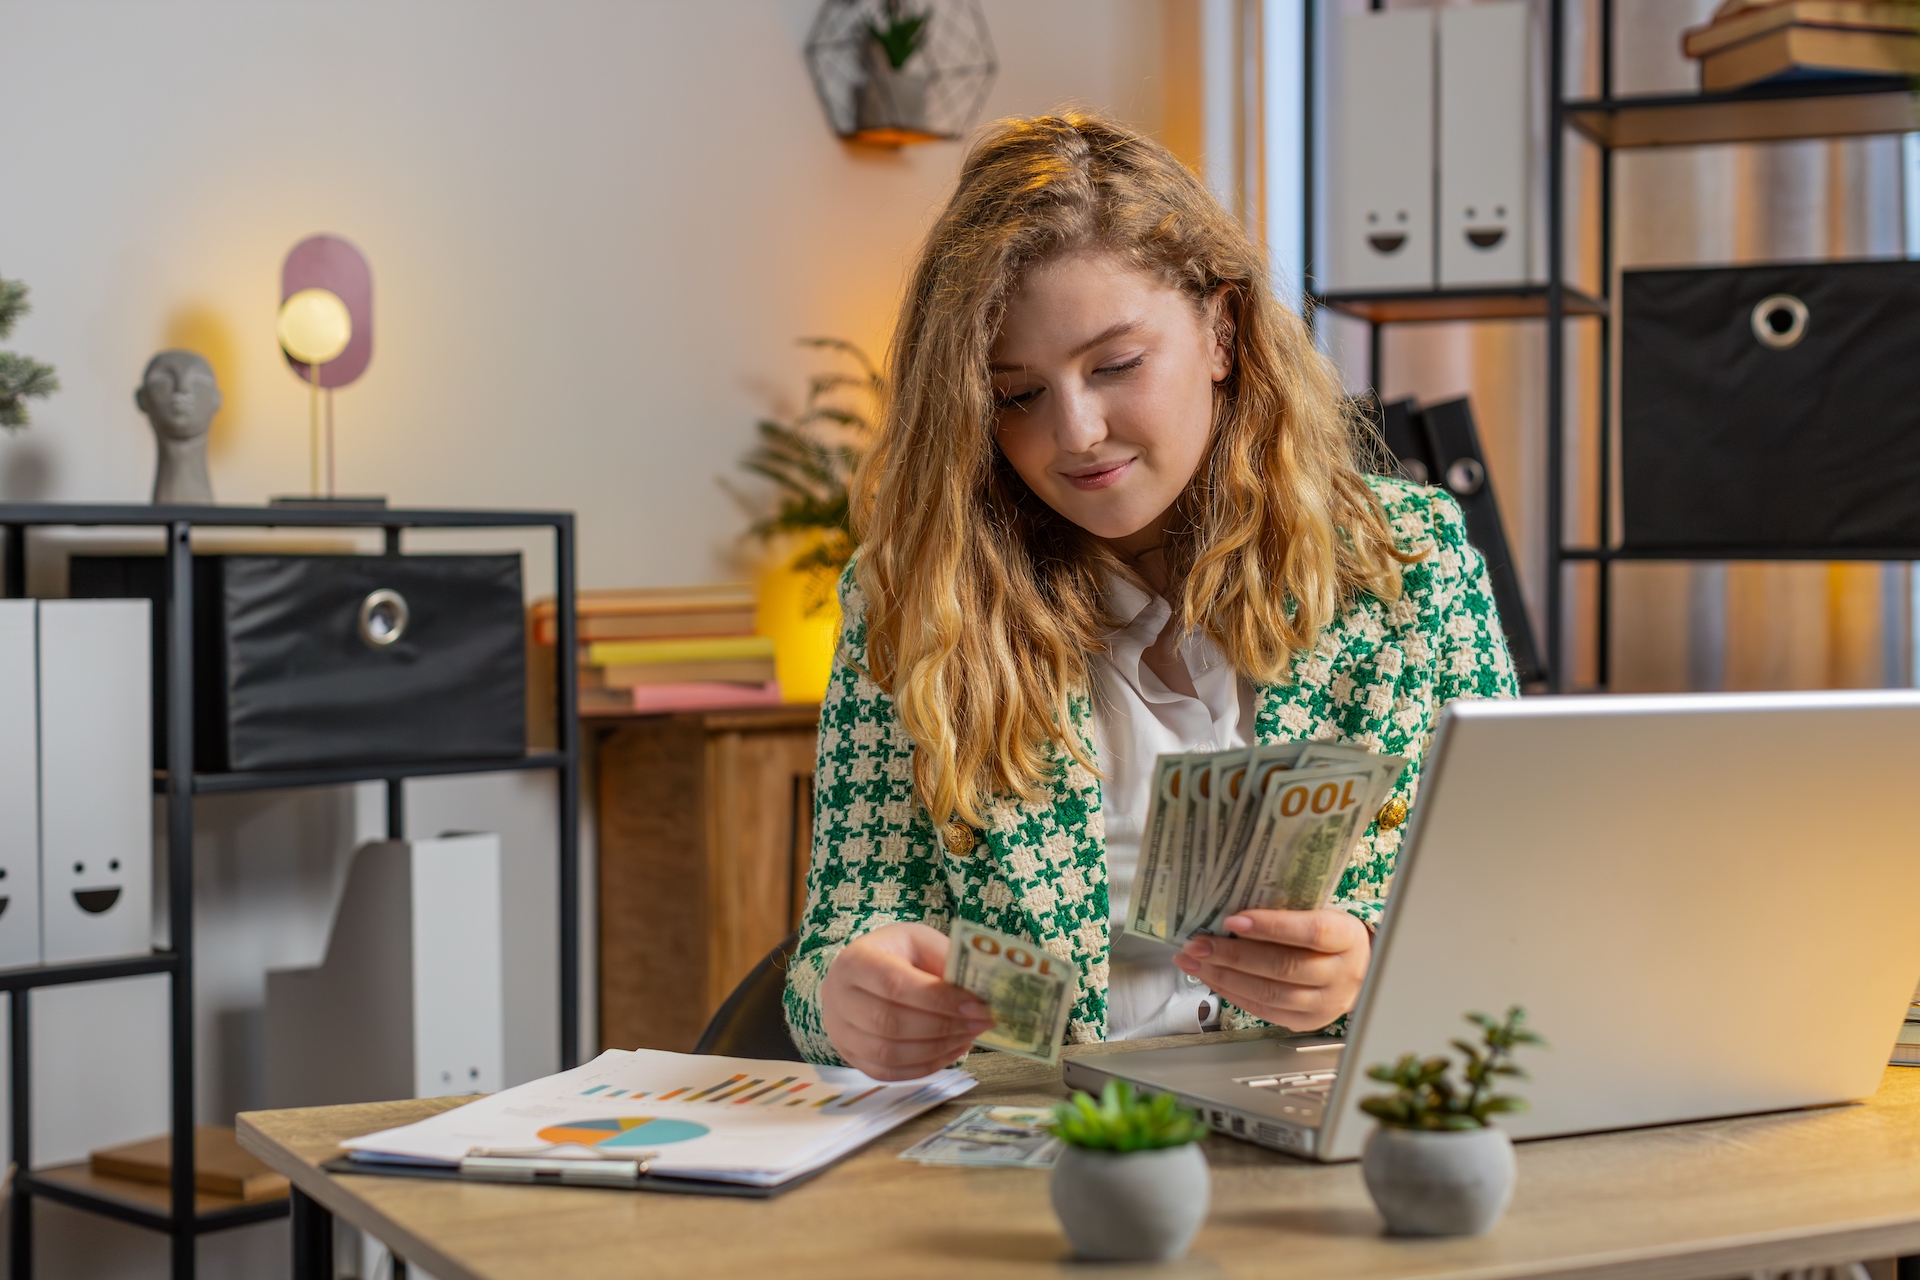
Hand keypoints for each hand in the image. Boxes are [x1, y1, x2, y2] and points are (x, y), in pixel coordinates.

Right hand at [820, 922, 995, 1079]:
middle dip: (944, 1027)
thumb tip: (979, 992)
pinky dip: (925, 1066)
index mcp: (856, 961)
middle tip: (980, 1023)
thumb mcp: (920, 941)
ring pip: (890, 1054)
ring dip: (937, 1049)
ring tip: (968, 1036)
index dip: (939, 1000)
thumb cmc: (894, 955)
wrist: (858, 974)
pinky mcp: (850, 1056)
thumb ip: (945, 960)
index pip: (895, 985)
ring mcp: (840, 1032)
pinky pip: (889, 1072)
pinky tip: (951, 1051)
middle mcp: (839, 998)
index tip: (978, 1007)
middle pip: (891, 1023)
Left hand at [1172, 909, 1369, 1030]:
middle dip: (1233, 955)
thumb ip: (1288, 910)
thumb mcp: (1320, 912)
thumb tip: (1232, 904)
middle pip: (1284, 966)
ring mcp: (1325, 1003)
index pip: (1311, 932)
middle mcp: (1341, 974)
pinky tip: (1211, 978)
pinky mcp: (1307, 1022)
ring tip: (1194, 961)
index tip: (1233, 919)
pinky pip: (1264, 1010)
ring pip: (1270, 993)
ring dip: (1224, 976)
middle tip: (1199, 943)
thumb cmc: (1330, 935)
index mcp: (1347, 937)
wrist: (1358, 970)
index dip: (1271, 926)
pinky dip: (1232, 993)